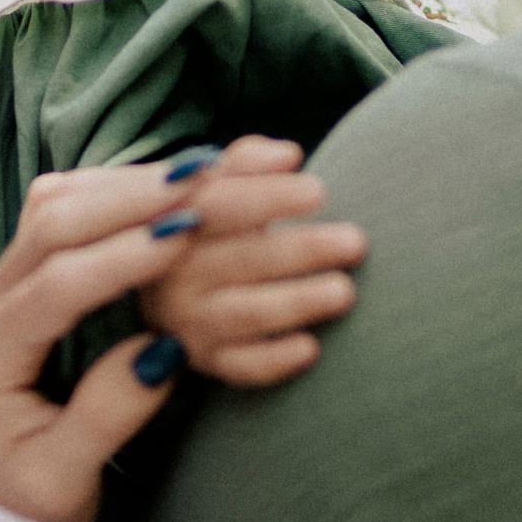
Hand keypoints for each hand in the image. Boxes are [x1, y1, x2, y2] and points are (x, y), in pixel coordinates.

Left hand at [0, 138, 364, 521]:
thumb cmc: (22, 507)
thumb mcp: (62, 481)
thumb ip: (105, 415)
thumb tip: (162, 352)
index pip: (56, 285)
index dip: (122, 256)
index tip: (186, 236)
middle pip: (52, 224)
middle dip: (131, 199)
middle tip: (205, 180)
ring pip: (57, 205)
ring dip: (126, 185)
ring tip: (199, 172)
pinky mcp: (23, 283)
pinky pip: (66, 215)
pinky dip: (118, 193)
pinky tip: (170, 187)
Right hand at [134, 142, 367, 387]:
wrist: (166, 288)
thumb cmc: (209, 228)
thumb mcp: (213, 187)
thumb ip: (247, 162)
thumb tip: (288, 155)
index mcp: (175, 222)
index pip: (219, 205)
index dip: (269, 197)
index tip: (319, 191)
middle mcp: (176, 273)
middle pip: (240, 260)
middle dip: (301, 250)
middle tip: (354, 242)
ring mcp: (188, 320)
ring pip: (244, 314)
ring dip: (297, 302)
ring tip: (344, 292)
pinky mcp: (206, 360)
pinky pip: (241, 366)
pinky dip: (275, 360)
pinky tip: (310, 348)